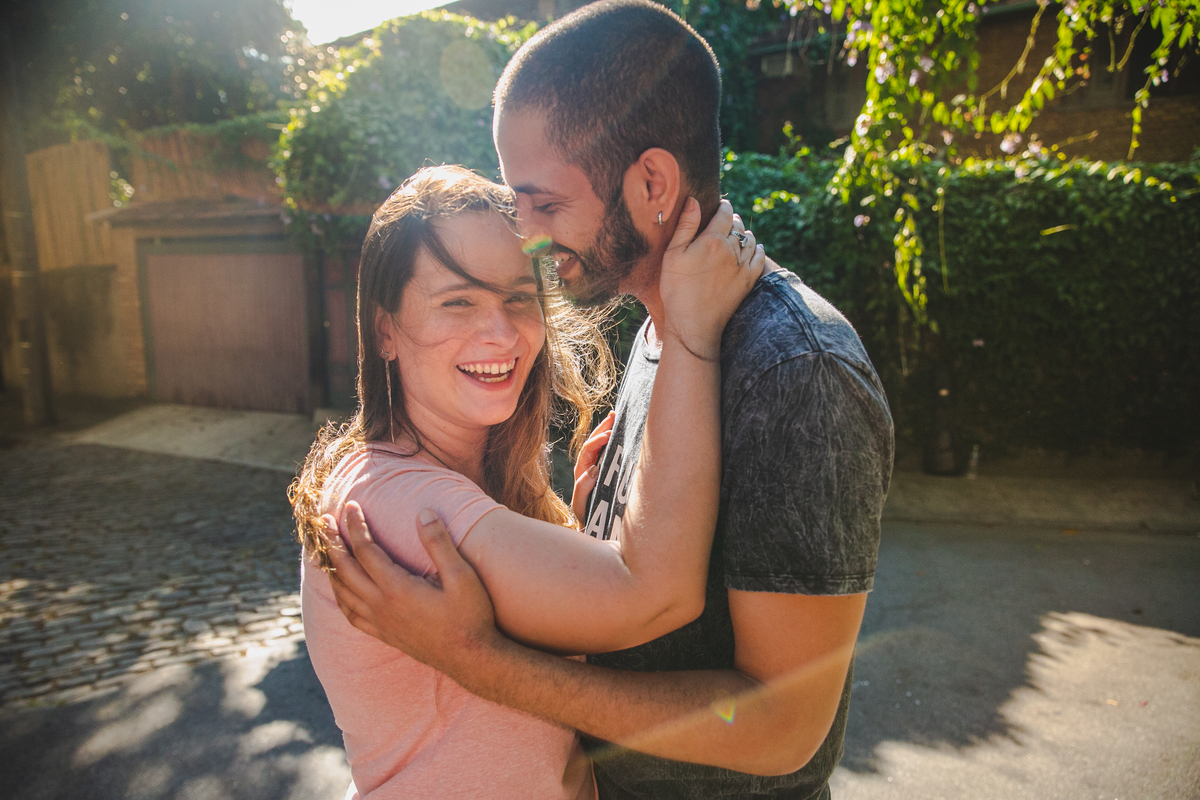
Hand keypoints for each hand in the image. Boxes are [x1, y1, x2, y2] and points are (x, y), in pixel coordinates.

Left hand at [325, 502, 501, 674]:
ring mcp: (380, 623)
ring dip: (330, 568)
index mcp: (397, 589)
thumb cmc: (471, 616)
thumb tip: (423, 512)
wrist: (471, 659)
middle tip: (324, 520)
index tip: (350, 505)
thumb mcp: (462, 577)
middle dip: (331, 542)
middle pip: (344, 569)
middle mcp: (381, 606)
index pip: (365, 550)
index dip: (355, 526)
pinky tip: (340, 590)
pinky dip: (339, 597)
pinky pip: (350, 614)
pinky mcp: (384, 634)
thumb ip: (439, 544)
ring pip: (342, 593)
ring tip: (324, 550)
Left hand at [571, 411, 614, 523]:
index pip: (588, 450)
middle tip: (614, 415)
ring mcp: (597, 467)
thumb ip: (583, 488)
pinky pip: (609, 452)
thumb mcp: (582, 504)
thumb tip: (592, 469)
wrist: (593, 526)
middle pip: (593, 442)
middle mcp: (588, 466)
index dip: (598, 440)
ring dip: (608, 430)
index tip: (610, 434)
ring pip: (601, 445)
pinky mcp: (606, 471)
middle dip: (603, 427)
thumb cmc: (587, 515)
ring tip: (616, 417)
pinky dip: (614, 441)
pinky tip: (620, 433)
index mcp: (582, 471)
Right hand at [659, 197, 764, 359]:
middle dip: (732, 219)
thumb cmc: (677, 289)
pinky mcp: (748, 280)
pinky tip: (754, 247)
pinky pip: (760, 257)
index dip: (723, 206)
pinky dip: (758, 248)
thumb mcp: (673, 254)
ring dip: (745, 232)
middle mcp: (732, 249)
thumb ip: (685, 225)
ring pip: (750, 239)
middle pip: (738, 225)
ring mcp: (743, 265)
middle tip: (726, 219)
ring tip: (737, 233)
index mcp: (712, 239)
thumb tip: (693, 200)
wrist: (694, 324)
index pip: (724, 212)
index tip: (720, 206)